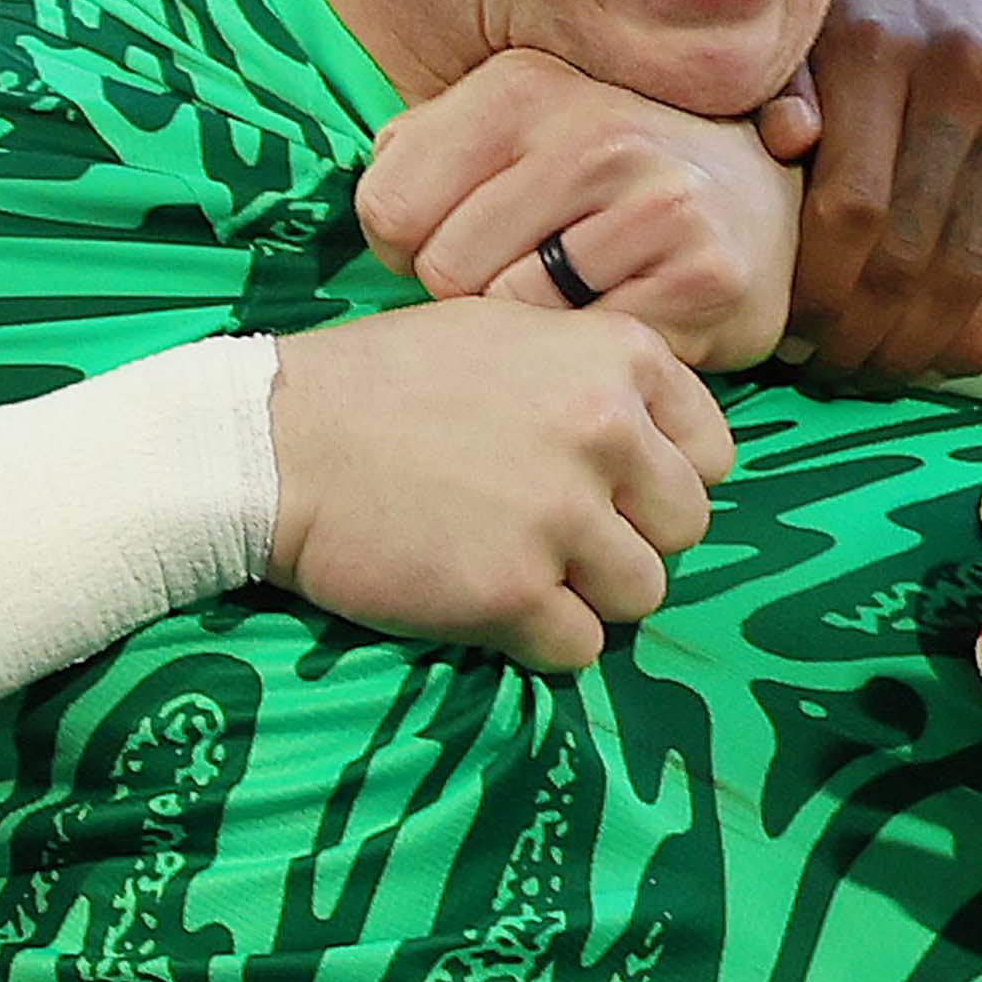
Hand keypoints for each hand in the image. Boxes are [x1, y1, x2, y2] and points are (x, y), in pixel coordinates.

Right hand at [270, 297, 731, 671]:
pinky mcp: (512, 592)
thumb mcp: (503, 333)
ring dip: (585, 595)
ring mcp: (561, 515)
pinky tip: (479, 601)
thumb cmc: (377, 383)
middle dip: (627, 541)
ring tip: (512, 569)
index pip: (712, 454)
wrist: (269, 440)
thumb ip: (590, 377)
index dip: (660, 481)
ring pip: (642, 594)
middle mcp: (605, 430)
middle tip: (550, 536)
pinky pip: (577, 648)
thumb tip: (652, 445)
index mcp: (617, 356)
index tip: (605, 490)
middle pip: (685, 529)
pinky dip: (535, 639)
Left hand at [357, 50, 794, 364]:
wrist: (756, 197)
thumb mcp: (509, 130)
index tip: (460, 238)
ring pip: (509, 315)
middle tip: (530, 272)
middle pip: (442, 270)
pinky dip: (588, 353)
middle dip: (468, 293)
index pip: (385, 207)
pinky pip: (584, 351)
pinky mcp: (706, 275)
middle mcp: (593, 130)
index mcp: (521, 85)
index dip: (407, 246)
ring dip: (527, 328)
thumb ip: (419, 152)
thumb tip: (376, 210)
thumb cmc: (599, 177)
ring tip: (577, 291)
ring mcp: (659, 200)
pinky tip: (622, 314)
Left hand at [763, 0, 981, 388]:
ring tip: (878, 373)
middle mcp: (963, 74)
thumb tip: (786, 140)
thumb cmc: (854, 26)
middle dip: (863, 334)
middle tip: (831, 372)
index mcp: (877, 46)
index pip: (850, 209)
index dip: (818, 294)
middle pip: (911, 252)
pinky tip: (950, 362)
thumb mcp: (799, 38)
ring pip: (975, 271)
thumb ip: (779, 89)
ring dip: (922, 348)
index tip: (787, 339)